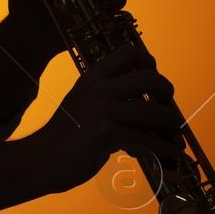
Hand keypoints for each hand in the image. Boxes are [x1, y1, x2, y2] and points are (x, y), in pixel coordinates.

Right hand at [29, 42, 183, 195]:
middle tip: (168, 102)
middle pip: (148, 77)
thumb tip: (139, 106)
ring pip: (152, 109)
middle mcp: (97, 89)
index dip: (148, 61)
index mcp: (91, 78)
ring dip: (170, 120)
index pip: (128, 53)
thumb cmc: (63, 136)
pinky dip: (162, 148)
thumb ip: (105, 99)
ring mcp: (101, 111)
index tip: (154, 77)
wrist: (39, 160)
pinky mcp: (105, 134)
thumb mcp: (80, 104)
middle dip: (166, 90)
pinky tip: (170, 153)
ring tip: (175, 129)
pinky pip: (145, 139)